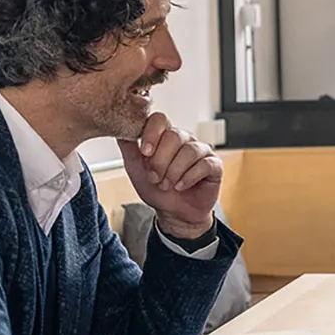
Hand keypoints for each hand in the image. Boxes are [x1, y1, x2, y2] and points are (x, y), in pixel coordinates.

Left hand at [120, 113, 221, 239]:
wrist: (175, 214)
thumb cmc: (158, 190)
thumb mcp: (137, 170)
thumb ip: (129, 149)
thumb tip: (120, 131)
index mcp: (165, 136)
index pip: (160, 120)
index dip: (152, 134)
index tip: (145, 153)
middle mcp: (185, 139)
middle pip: (174, 136)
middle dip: (161, 161)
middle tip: (155, 178)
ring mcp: (201, 150)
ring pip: (189, 151)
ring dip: (174, 172)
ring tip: (167, 185)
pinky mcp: (214, 165)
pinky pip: (204, 164)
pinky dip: (189, 178)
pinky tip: (181, 186)